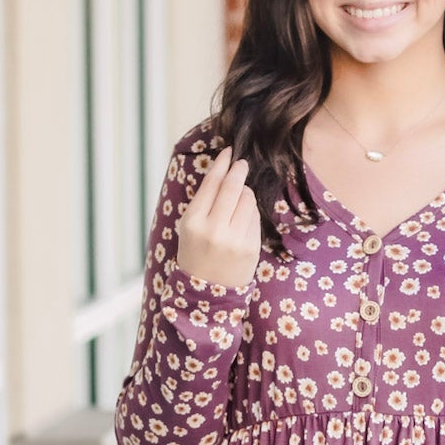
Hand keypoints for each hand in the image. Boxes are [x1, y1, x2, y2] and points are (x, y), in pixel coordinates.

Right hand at [176, 143, 260, 291]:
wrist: (206, 292)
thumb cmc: (196, 254)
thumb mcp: (189, 227)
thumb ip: (204, 201)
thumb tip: (225, 171)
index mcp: (194, 222)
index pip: (212, 184)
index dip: (222, 165)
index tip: (229, 152)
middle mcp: (214, 230)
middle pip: (233, 188)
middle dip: (239, 172)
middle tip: (241, 164)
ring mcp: (235, 240)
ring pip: (248, 201)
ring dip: (245, 194)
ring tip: (237, 202)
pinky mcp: (251, 248)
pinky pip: (255, 218)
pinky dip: (250, 213)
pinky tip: (241, 221)